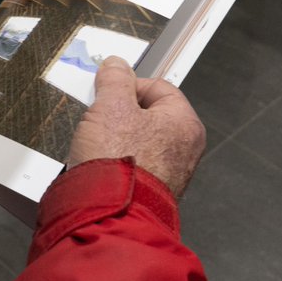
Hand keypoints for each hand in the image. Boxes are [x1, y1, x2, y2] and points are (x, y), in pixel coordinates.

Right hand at [67, 57, 206, 197]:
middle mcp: (184, 149)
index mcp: (185, 123)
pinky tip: (99, 163)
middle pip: (147, 115)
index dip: (129, 85)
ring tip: (96, 143)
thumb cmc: (119, 163)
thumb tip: (116, 66)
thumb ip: (115, 80)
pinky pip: (131, 165)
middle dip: (119, 114)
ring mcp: (168, 173)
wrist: (109, 214)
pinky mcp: (149, 192)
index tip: (108, 90)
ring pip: (137, 141)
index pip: (158, 87)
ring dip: (114, 138)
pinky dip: (114, 161)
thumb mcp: (111, 106)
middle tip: (99, 117)